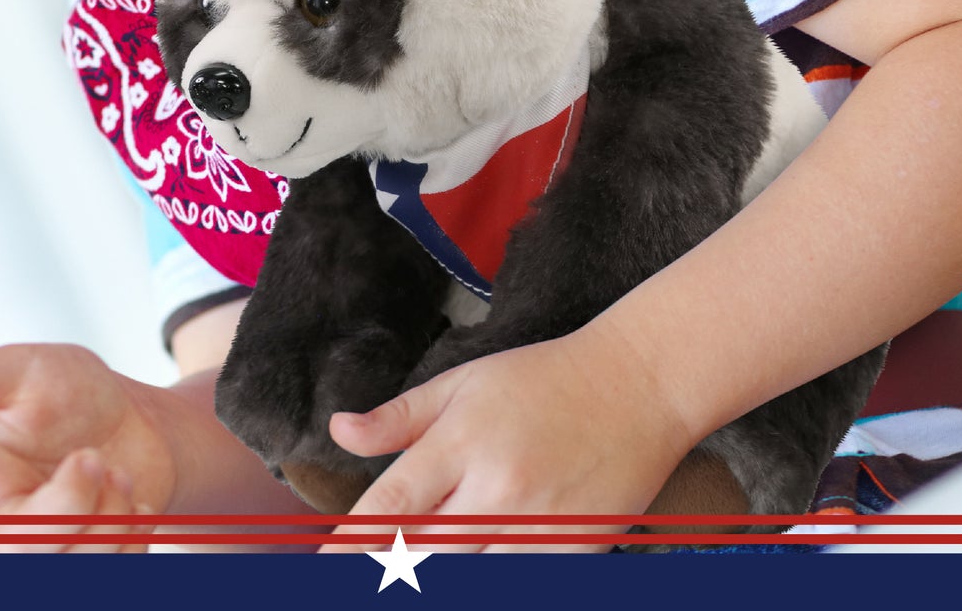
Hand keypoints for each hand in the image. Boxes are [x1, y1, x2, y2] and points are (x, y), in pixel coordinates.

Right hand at [0, 343, 176, 552]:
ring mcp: (40, 552)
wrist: (139, 424)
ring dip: (108, 512)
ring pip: (70, 563)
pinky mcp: (84, 566)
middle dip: (68, 502)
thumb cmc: (70, 396)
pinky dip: (133, 529)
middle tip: (92, 457)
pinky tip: (130, 500)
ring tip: (113, 474)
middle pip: (18, 547)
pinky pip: (113, 567)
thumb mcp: (25, 370)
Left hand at [318, 320, 690, 553]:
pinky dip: (497, 574)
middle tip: (370, 569)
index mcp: (463, 441)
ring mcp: (538, 528)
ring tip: (425, 562)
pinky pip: (520, 581)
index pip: (392, 507)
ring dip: (443, 573)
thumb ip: (399, 416)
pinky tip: (482, 560)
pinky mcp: (573, 554)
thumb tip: (339, 430)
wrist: (636, 386)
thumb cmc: (543, 380)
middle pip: (424, 557)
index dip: (352, 543)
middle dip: (391, 569)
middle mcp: (497, 489)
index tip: (325, 564)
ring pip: (470, 578)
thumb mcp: (463, 382)